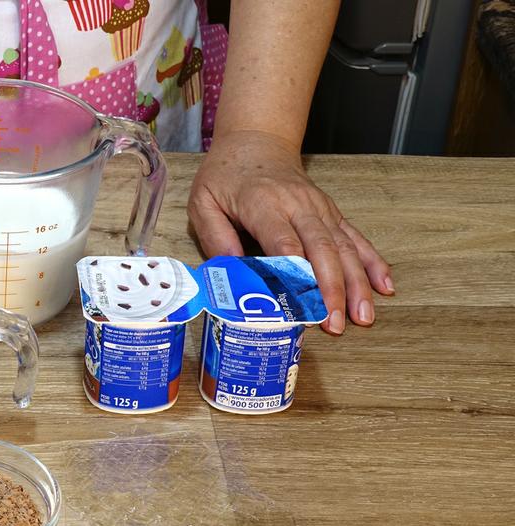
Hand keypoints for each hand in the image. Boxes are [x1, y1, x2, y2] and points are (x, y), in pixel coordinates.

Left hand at [188, 130, 393, 334]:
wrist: (256, 141)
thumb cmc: (225, 175)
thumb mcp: (203, 201)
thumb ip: (214, 235)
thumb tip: (229, 270)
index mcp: (263, 204)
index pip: (283, 242)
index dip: (294, 275)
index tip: (299, 306)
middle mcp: (298, 205)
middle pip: (321, 249)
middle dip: (331, 289)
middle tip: (335, 324)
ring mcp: (319, 208)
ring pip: (344, 247)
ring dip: (356, 283)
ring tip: (363, 316)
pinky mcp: (331, 212)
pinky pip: (355, 237)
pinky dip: (372, 262)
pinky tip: (384, 286)